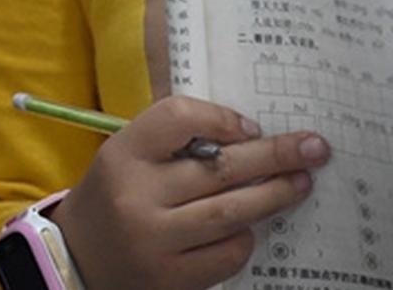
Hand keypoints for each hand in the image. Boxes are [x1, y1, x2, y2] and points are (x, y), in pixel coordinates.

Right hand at [49, 95, 328, 289]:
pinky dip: (245, 239)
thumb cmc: (115, 197)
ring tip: (301, 183)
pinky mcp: (171, 277)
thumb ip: (172, 144)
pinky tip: (251, 228)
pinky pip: (228, 254)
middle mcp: (136, 196)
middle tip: (314, 148)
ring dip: (275, 196)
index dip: (221, 118)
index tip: (250, 127)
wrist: (78, 258)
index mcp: (122, 154)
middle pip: (219, 167)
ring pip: (232, 212)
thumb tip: (248, 135)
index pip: (178, 118)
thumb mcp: (126, 158)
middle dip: (275, 155)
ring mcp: (154, 240)